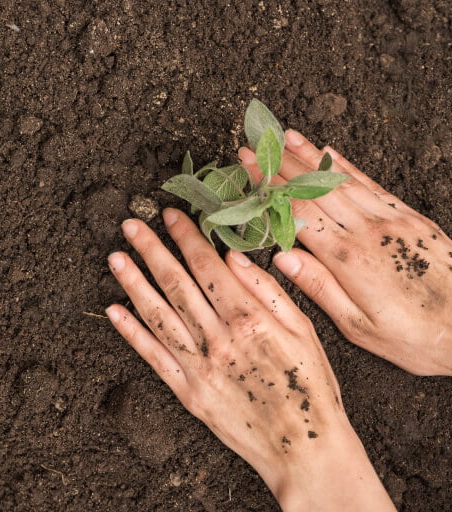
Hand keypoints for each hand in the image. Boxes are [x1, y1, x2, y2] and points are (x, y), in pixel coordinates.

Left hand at [105, 210, 393, 510]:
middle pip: (177, 284)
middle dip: (151, 250)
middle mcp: (219, 339)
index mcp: (250, 319)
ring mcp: (199, 366)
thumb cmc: (312, 388)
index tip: (171, 214)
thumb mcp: (306, 332)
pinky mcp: (187, 392)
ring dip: (134, 283)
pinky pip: (153, 356)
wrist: (304, 449)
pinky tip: (114, 309)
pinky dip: (131, 332)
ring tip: (115, 257)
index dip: (187, 237)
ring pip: (158, 315)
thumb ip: (269, 292)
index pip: (209, 266)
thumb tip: (234, 257)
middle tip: (130, 224)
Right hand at [238, 130, 451, 375]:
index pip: (297, 212)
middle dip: (280, 165)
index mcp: (349, 260)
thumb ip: (320, 289)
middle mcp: (369, 232)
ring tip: (285, 136)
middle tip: (254, 145)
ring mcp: (393, 221)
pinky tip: (330, 152)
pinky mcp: (412, 219)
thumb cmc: (415, 338)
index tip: (246, 167)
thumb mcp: (359, 328)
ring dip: (310, 156)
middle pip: (315, 189)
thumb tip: (283, 258)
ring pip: (342, 181)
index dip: (268, 187)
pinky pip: (372, 185)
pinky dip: (347, 168)